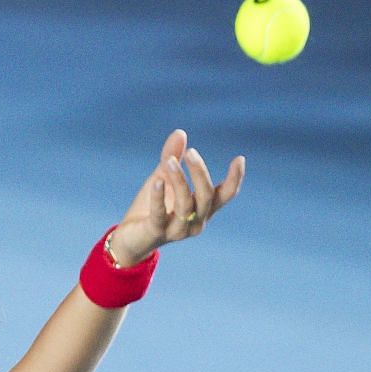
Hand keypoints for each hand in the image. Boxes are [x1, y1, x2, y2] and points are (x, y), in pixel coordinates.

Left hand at [109, 129, 245, 266]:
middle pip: (206, 196)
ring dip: (179, 180)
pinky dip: (158, 197)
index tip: (239, 159)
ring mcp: (177, 231)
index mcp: (203, 209)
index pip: (225, 195)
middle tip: (191, 152)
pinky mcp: (156, 233)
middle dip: (200, 173)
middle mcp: (195, 222)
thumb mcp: (163, 179)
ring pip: (186, 204)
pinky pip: (160, 214)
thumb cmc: (151, 208)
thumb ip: (172, 158)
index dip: (235, 179)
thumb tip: (180, 132)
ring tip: (168, 161)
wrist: (130, 239)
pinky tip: (156, 180)